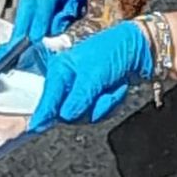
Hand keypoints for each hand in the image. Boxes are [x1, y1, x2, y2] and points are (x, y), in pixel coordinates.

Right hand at [10, 0, 114, 46]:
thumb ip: (40, 17)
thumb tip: (33, 39)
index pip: (21, 25)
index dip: (22, 40)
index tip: (24, 57)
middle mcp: (41, 2)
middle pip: (43, 28)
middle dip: (54, 22)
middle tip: (62, 10)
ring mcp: (57, 3)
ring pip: (59, 24)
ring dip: (67, 15)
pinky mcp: (72, 3)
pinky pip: (72, 17)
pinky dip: (77, 9)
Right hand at [27, 21, 152, 131]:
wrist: (140, 50)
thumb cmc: (115, 51)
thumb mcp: (94, 74)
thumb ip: (78, 97)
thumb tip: (65, 115)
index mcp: (60, 69)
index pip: (49, 97)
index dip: (43, 112)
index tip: (35, 126)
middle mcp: (67, 81)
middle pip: (66, 112)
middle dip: (89, 107)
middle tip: (102, 93)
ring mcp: (80, 91)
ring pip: (84, 115)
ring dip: (103, 105)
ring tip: (112, 89)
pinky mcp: (94, 97)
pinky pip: (97, 113)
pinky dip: (111, 104)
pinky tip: (116, 90)